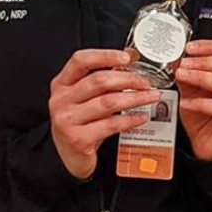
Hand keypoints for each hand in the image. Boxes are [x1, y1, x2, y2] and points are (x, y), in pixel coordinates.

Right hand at [49, 49, 159, 179]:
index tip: (126, 57)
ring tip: (150, 96)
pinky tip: (141, 116)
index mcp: (62, 84)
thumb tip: (130, 56)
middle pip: (99, 81)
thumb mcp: (84, 97)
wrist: (68, 155)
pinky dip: (130, 119)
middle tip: (146, 82)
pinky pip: (110, 125)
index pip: (81, 60)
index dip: (104, 55)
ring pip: (108, 102)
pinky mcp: (78, 138)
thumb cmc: (79, 122)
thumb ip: (103, 76)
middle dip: (128, 79)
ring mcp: (68, 120)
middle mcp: (61, 100)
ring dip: (135, 98)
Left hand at [175, 40, 211, 160]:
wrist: (207, 145)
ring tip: (184, 77)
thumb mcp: (193, 89)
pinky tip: (188, 102)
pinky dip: (202, 103)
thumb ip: (189, 73)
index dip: (210, 46)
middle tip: (184, 64)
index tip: (190, 48)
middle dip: (204, 62)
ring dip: (202, 78)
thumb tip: (177, 59)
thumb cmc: (204, 117)